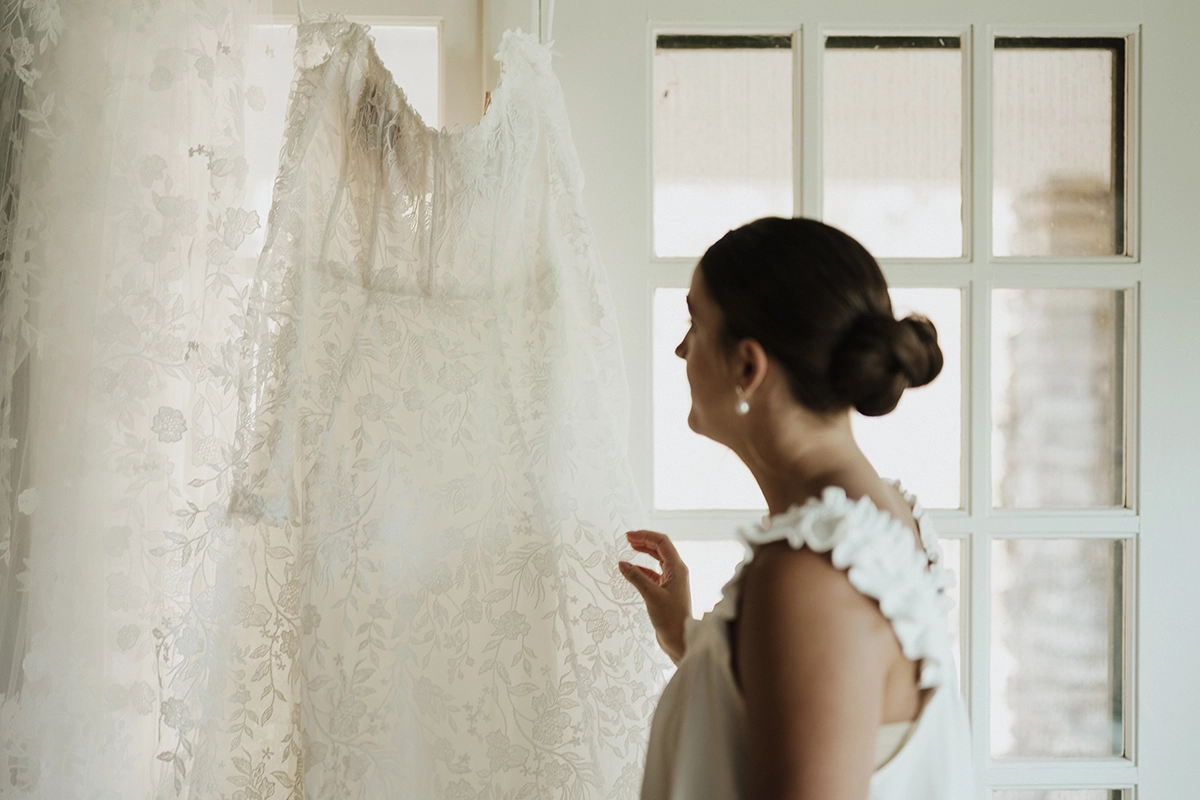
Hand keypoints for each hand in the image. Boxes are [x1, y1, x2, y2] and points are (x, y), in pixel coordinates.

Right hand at [619, 530, 691, 663]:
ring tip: (629, 548)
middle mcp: (677, 572)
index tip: (628, 536)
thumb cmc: (670, 618)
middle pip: (660, 549)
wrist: (680, 639)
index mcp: (677, 568)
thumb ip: (636, 577)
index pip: (662, 543)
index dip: (645, 536)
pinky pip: (654, 574)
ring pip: (657, 560)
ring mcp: (672, 581)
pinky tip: (632, 569)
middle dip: (644, 541)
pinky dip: (643, 569)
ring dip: (644, 553)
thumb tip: (622, 563)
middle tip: (627, 539)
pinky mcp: (666, 591)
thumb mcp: (651, 595)